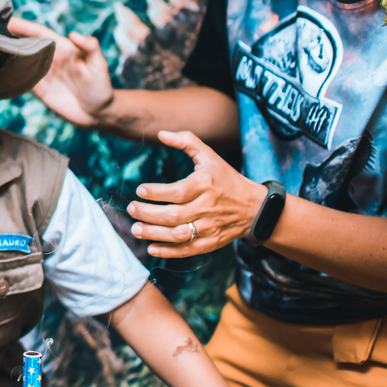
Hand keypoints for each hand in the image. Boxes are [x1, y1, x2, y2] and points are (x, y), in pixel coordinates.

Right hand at [7, 17, 114, 127]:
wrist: (98, 112)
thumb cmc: (101, 86)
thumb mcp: (99, 64)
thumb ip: (90, 47)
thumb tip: (73, 34)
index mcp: (62, 49)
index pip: (39, 33)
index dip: (25, 26)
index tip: (8, 20)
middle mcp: (50, 59)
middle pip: (26, 44)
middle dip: (10, 37)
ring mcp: (43, 74)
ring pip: (21, 60)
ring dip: (7, 54)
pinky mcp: (39, 89)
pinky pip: (21, 79)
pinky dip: (10, 74)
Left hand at [126, 130, 264, 256]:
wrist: (254, 207)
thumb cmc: (226, 179)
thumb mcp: (210, 156)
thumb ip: (187, 141)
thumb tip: (162, 134)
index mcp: (205, 185)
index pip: (177, 192)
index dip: (156, 192)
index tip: (140, 190)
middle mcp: (207, 207)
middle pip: (173, 215)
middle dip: (148, 214)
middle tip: (131, 209)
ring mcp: (209, 227)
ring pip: (178, 235)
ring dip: (153, 234)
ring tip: (136, 229)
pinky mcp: (210, 243)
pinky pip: (187, 250)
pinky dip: (168, 251)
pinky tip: (151, 247)